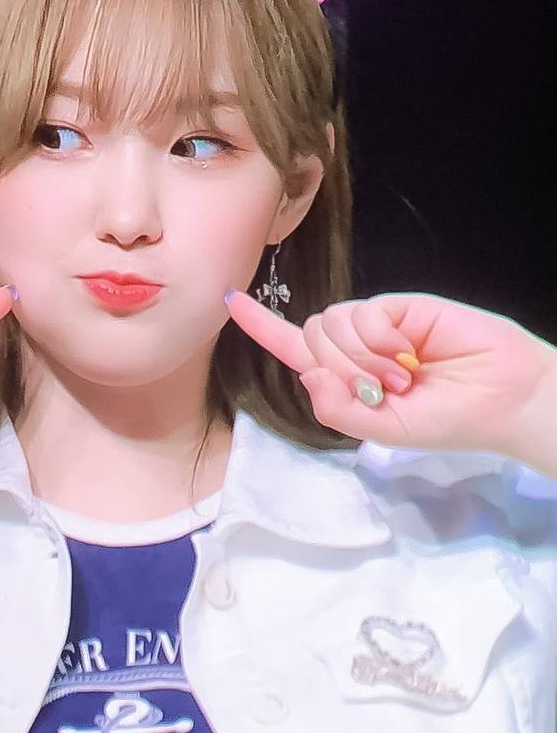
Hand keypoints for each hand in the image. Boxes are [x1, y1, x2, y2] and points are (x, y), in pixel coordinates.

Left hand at [224, 289, 555, 455]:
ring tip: (403, 375)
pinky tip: (408, 355)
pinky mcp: (397, 305)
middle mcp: (354, 347)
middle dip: (341, 371)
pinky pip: (360, 316)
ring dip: (362, 360)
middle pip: (308, 341)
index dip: (261, 326)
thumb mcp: (385, 431)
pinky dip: (378, 341)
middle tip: (387, 390)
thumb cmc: (448, 419)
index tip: (229, 301)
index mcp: (346, 378)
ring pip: (328, 327)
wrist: (502, 397)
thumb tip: (309, 375)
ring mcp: (375, 324)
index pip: (293, 348)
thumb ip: (339, 411)